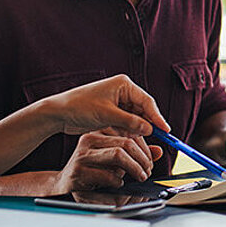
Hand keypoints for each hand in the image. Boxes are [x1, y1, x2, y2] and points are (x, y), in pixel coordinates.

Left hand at [40, 75, 171, 136]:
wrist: (59, 113)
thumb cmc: (80, 107)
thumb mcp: (107, 115)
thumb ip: (130, 122)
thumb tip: (149, 129)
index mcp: (123, 84)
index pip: (147, 101)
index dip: (157, 117)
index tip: (166, 131)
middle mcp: (122, 91)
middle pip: (144, 109)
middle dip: (150, 124)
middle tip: (160, 139)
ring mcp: (117, 101)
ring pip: (137, 117)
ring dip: (140, 129)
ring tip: (145, 142)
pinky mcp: (112, 112)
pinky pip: (128, 122)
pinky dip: (131, 130)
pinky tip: (133, 140)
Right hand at [53, 131, 162, 191]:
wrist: (65, 184)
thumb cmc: (93, 171)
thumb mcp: (116, 160)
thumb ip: (136, 154)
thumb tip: (158, 151)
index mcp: (99, 132)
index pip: (129, 133)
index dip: (145, 148)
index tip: (150, 161)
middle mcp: (90, 139)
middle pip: (126, 143)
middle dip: (142, 159)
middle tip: (147, 171)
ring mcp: (83, 155)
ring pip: (118, 155)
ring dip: (135, 168)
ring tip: (139, 176)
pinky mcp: (79, 172)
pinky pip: (108, 175)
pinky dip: (119, 181)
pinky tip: (119, 184)